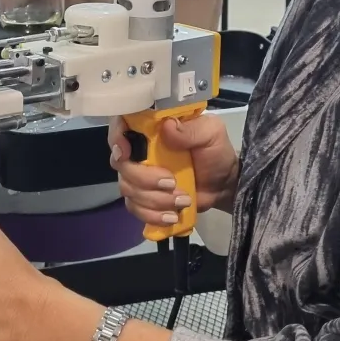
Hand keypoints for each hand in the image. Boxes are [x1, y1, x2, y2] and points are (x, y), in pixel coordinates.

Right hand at [108, 113, 238, 229]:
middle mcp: (139, 151)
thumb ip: (191, 129)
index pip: (121, 124)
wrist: (223, 185)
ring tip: (183, 201)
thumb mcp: (211, 133)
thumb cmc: (215, 153)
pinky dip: (152, 215)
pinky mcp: (144, 198)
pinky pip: (135, 208)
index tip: (126, 152)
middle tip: (172, 183)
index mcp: (151, 129)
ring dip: (154, 199)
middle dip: (144, 178)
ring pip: (128, 189)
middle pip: (120, 164)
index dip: (116, 137)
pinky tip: (172, 215)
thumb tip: (167, 127)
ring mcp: (139, 176)